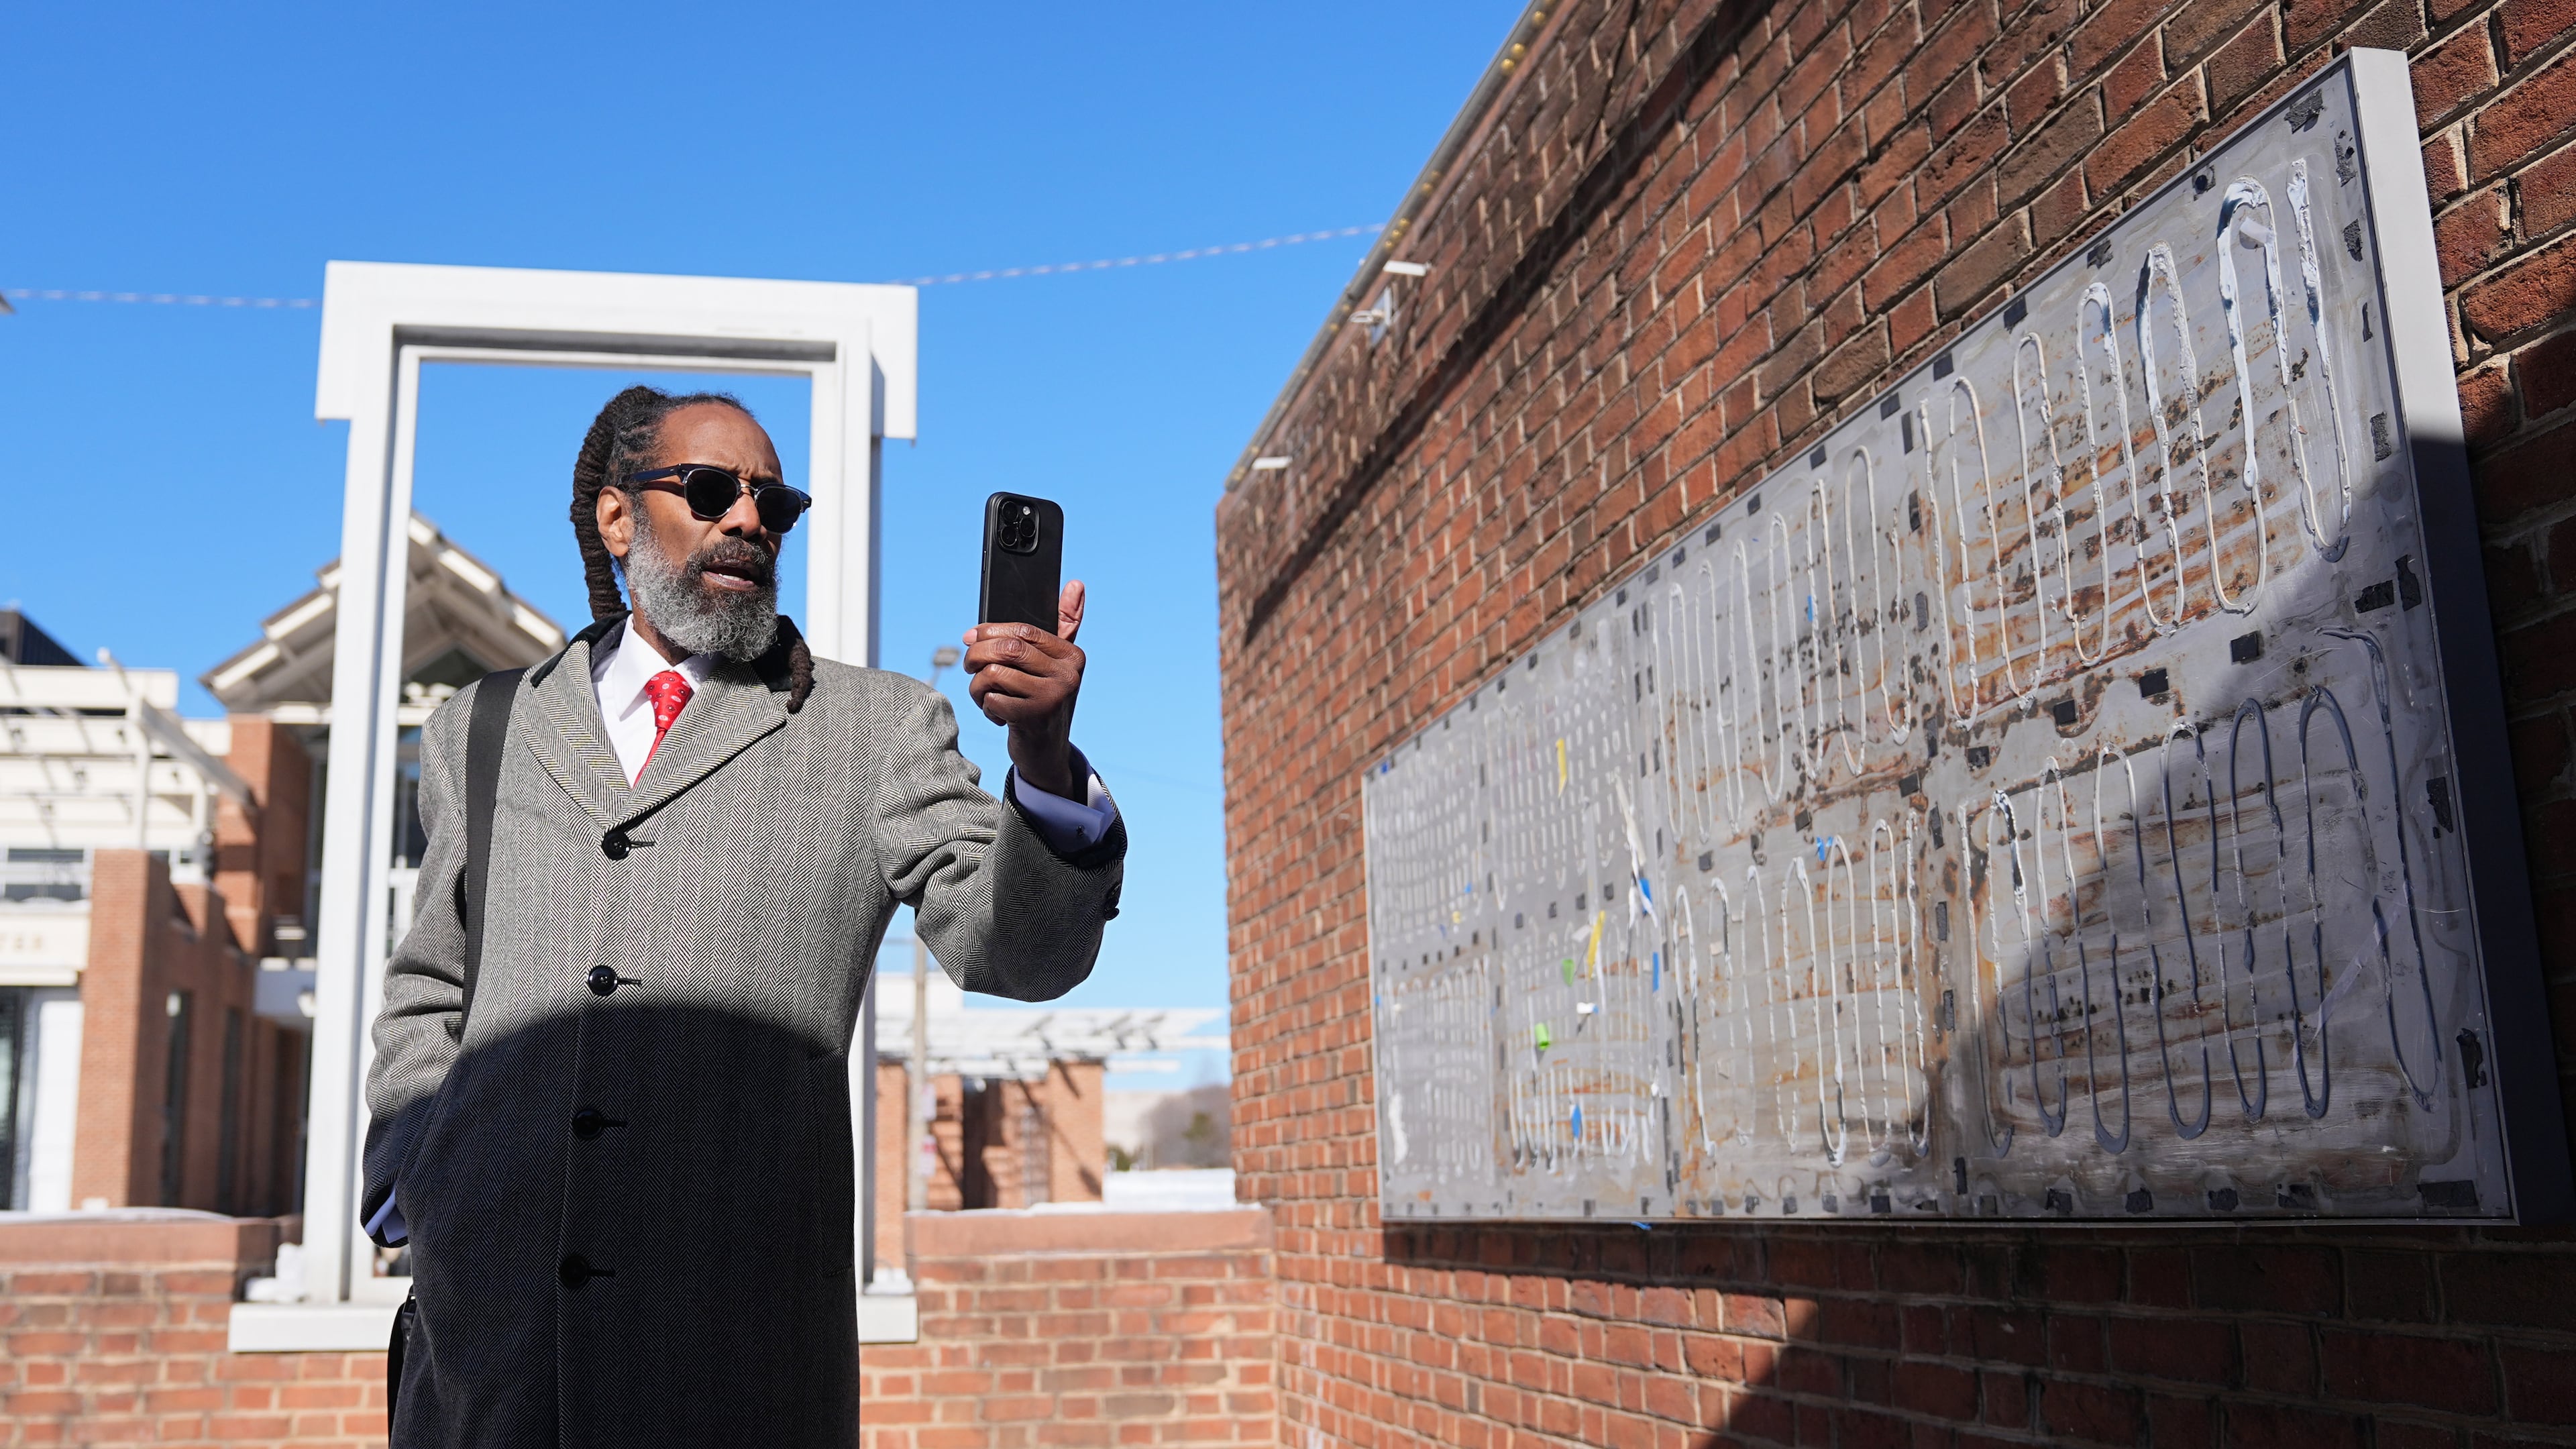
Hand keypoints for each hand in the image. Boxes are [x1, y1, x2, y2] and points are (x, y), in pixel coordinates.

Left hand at [964, 581, 1086, 799]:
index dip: (990, 631)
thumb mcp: (1054, 663)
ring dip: (978, 686)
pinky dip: (986, 706)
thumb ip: (1064, 624)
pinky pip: (992, 699)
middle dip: (978, 655)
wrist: (1045, 751)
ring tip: (985, 694)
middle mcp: (1068, 675)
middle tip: (969, 666)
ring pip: (994, 674)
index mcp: (1072, 655)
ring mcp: (1053, 698)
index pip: (1023, 631)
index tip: (970, 637)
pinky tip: (998, 713)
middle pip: (1007, 649)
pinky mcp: (1035, 719)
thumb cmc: (1043, 699)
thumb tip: (1076, 585)